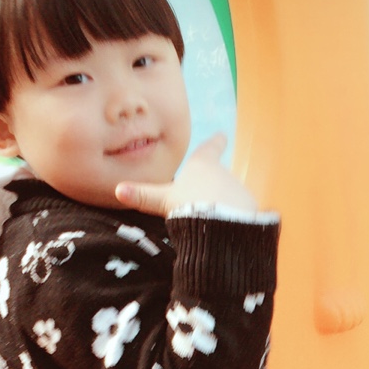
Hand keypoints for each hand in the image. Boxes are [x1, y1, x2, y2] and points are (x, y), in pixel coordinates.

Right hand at [114, 134, 258, 216]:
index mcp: (203, 165)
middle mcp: (224, 173)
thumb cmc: (188, 204)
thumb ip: (142, 196)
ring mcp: (239, 191)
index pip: (210, 148)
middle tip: (207, 198)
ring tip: (212, 223)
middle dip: (214, 187)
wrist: (219, 226)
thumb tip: (118, 190)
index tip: (223, 134)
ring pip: (230, 198)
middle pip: (219, 178)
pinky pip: (241, 215)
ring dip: (224, 207)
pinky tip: (228, 233)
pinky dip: (235, 221)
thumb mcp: (162, 200)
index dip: (215, 142)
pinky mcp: (250, 210)